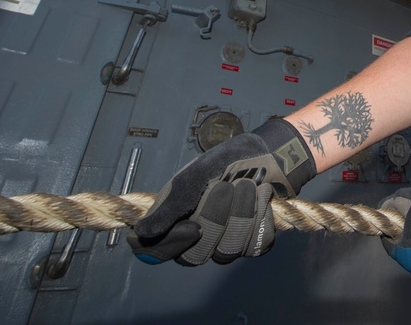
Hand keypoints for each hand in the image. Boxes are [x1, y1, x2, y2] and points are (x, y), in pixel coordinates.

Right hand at [128, 118, 315, 265]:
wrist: (269, 155)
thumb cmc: (228, 161)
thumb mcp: (196, 174)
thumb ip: (172, 204)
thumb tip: (142, 231)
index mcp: (173, 220)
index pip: (152, 252)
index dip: (169, 245)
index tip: (193, 226)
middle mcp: (196, 238)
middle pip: (194, 256)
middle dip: (215, 219)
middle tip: (227, 186)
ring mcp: (224, 244)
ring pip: (227, 253)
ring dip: (241, 215)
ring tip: (249, 185)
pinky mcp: (252, 243)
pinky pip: (255, 246)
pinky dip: (261, 217)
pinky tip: (262, 197)